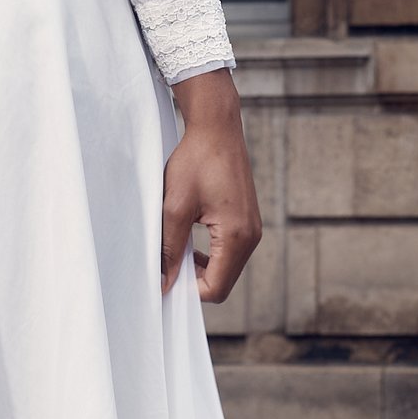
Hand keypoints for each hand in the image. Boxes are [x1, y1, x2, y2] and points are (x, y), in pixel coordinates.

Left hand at [161, 68, 261, 303]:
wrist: (216, 128)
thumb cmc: (196, 161)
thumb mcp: (174, 207)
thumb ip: (169, 248)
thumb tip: (164, 282)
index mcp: (236, 236)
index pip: (217, 288)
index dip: (189, 290)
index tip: (166, 277)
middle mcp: (252, 236)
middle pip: (224, 281)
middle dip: (195, 280)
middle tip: (168, 263)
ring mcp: (253, 228)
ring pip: (226, 267)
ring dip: (201, 265)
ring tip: (176, 247)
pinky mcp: (248, 220)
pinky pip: (230, 251)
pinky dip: (210, 253)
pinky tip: (189, 237)